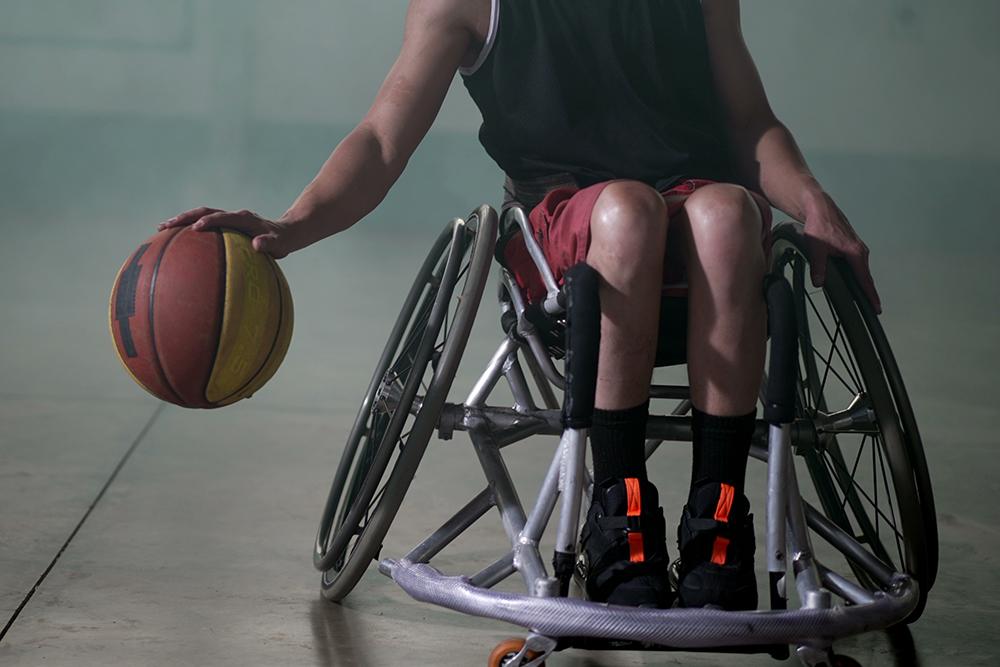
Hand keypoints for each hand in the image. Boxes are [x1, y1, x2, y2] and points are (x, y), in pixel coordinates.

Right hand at [158, 207, 293, 258]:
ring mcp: (228, 218)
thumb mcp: (280, 245)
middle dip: (185, 218)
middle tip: (165, 226)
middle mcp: (234, 215)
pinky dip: (189, 227)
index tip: (196, 229)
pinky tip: (176, 240)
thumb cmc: (282, 241)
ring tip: (162, 229)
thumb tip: (258, 245)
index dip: (211, 221)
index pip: (224, 217)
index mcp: (245, 219)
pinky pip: (205, 223)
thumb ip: (270, 244)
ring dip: (182, 220)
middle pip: (205, 212)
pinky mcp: (226, 223)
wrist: (286, 232)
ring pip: (201, 215)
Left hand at [801, 191, 881, 313]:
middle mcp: (860, 251)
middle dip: (870, 293)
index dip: (870, 295)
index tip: (876, 307)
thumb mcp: (816, 249)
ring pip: (862, 270)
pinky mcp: (852, 245)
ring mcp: (857, 248)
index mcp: (855, 253)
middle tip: (874, 309)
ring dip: (864, 283)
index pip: (865, 279)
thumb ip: (819, 268)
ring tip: (866, 299)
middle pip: (866, 276)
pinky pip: (857, 264)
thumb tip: (819, 282)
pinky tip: (854, 281)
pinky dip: (858, 274)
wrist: (820, 208)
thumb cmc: (820, 226)